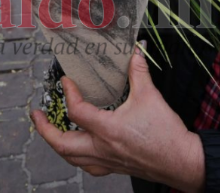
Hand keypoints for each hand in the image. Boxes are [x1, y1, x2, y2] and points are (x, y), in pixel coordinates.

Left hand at [32, 46, 204, 192]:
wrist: (182, 162)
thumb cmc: (166, 134)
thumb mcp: (150, 96)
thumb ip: (139, 72)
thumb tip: (135, 52)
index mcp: (108, 130)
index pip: (76, 111)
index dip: (68, 93)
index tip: (65, 81)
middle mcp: (102, 148)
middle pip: (62, 144)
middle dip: (44, 129)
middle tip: (36, 115)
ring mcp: (107, 161)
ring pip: (71, 158)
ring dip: (56, 144)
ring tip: (50, 130)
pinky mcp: (114, 167)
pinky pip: (87, 166)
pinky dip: (76, 156)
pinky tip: (78, 149)